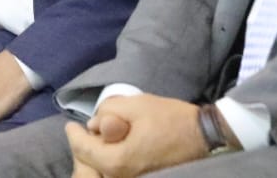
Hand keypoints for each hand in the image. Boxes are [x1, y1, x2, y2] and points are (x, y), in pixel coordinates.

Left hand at [65, 94, 208, 177]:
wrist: (205, 138)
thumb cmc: (172, 120)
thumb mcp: (137, 105)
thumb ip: (109, 113)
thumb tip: (95, 124)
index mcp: (118, 162)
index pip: (84, 150)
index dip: (74, 135)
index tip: (70, 125)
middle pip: (93, 164)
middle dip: (88, 146)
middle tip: (93, 129)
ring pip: (106, 169)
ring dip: (102, 154)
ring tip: (107, 135)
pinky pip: (120, 172)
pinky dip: (115, 160)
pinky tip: (121, 146)